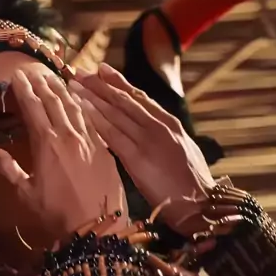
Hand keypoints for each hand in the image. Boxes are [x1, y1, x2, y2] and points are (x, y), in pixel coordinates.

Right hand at [0, 68, 127, 241]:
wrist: (97, 227)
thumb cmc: (58, 214)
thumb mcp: (26, 195)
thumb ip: (8, 170)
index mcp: (47, 143)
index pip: (33, 107)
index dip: (24, 90)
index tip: (17, 76)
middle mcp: (68, 135)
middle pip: (54, 100)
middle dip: (42, 83)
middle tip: (33, 70)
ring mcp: (89, 139)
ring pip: (75, 105)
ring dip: (63, 89)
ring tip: (54, 77)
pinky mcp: (104, 147)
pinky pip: (91, 119)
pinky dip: (82, 105)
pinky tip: (79, 100)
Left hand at [72, 63, 217, 234]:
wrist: (201, 205)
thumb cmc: (192, 186)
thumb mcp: (183, 152)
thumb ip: (166, 138)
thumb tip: (151, 131)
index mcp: (170, 124)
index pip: (140, 97)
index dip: (118, 82)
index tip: (101, 69)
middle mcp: (159, 126)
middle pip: (124, 99)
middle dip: (100, 84)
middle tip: (79, 71)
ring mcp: (148, 141)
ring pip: (116, 112)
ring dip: (92, 96)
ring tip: (74, 84)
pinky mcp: (137, 158)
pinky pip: (112, 134)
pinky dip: (96, 119)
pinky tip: (81, 108)